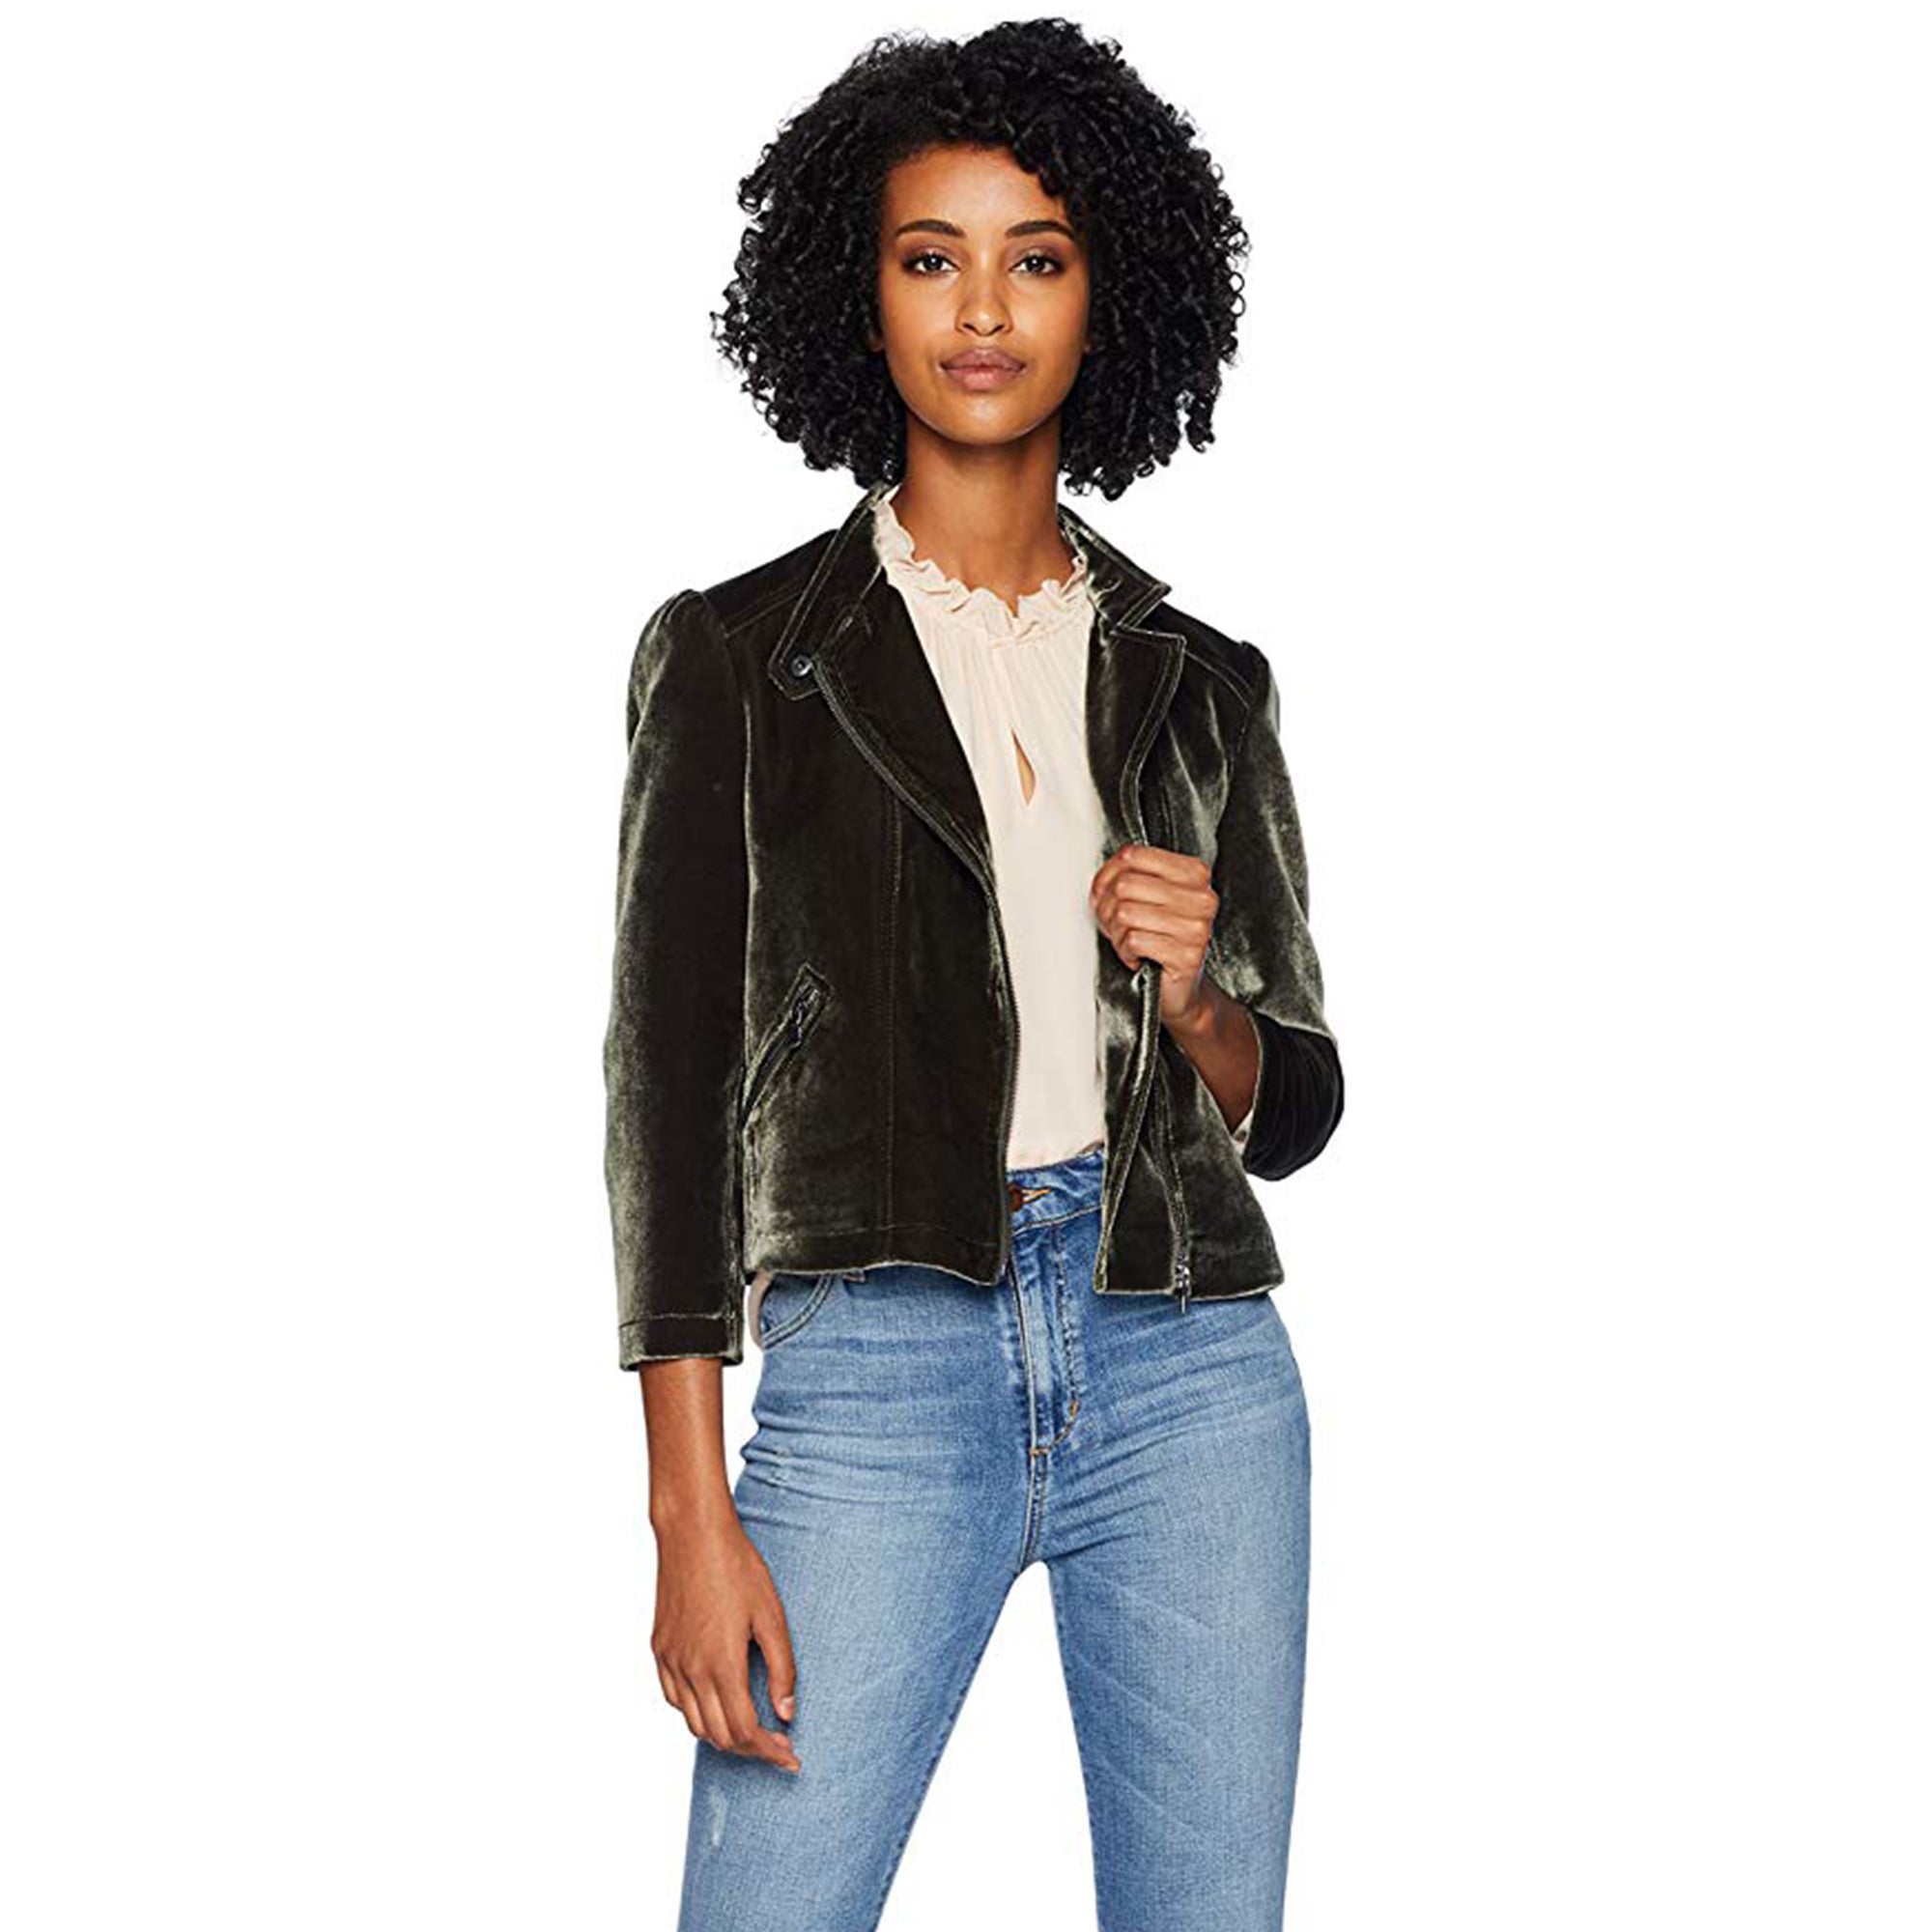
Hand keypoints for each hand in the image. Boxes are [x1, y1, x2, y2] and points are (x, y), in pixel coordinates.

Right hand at [651, 1510, 801, 1772]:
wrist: (692, 1533)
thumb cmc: (737, 1567)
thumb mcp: (771, 1615)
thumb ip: (781, 1667)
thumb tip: (787, 1711)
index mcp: (722, 1664)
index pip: (744, 1731)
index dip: (770, 1751)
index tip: (790, 1756)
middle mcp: (691, 1670)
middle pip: (719, 1736)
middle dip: (751, 1749)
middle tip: (779, 1746)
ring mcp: (671, 1660)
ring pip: (693, 1723)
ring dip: (723, 1735)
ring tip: (752, 1729)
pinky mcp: (659, 1648)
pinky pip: (674, 1698)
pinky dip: (696, 1713)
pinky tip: (715, 1702)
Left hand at [1089, 842, 1218, 1031]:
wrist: (1181, 988)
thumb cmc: (1162, 938)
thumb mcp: (1149, 898)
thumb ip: (1131, 876)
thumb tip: (1104, 878)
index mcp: (1195, 874)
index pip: (1133, 855)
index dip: (1107, 875)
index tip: (1104, 892)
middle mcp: (1201, 898)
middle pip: (1125, 885)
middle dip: (1108, 908)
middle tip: (1115, 924)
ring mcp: (1197, 928)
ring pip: (1126, 914)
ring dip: (1117, 933)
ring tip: (1129, 941)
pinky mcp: (1187, 956)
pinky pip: (1134, 941)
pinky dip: (1125, 952)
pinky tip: (1138, 956)